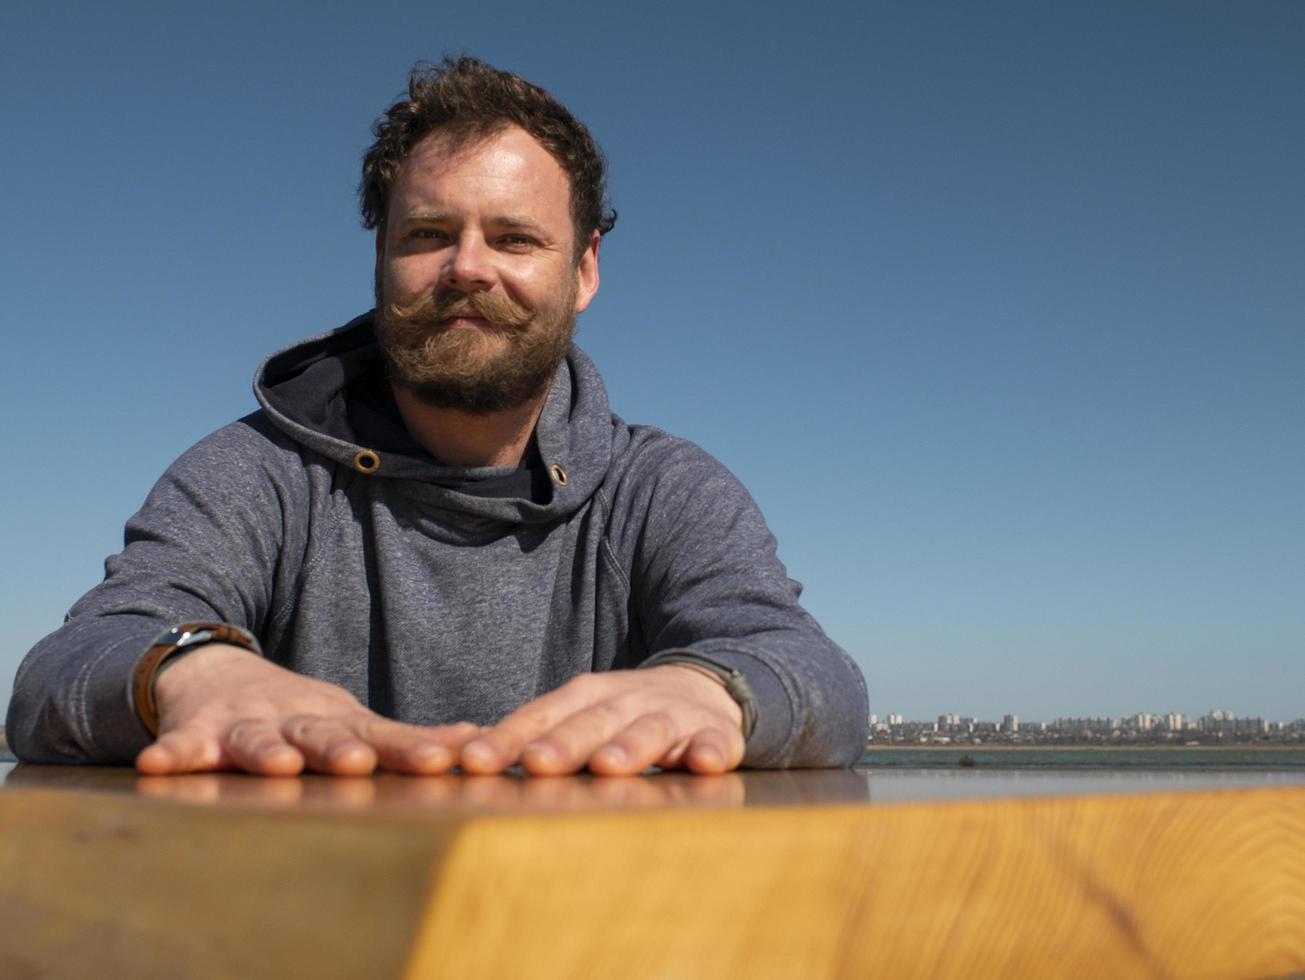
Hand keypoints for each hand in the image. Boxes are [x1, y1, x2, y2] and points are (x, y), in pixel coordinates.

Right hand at [134, 644, 479, 776]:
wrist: (214, 672)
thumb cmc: (298, 712)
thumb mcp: (354, 721)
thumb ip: (407, 740)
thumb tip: (479, 742)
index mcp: (339, 723)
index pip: (383, 738)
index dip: (412, 749)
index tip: (444, 761)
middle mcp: (296, 720)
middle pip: (322, 734)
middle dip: (339, 748)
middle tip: (359, 761)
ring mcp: (246, 724)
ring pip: (257, 740)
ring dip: (266, 751)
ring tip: (277, 764)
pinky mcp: (197, 732)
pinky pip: (182, 746)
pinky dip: (173, 753)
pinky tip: (159, 765)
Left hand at [459, 665, 745, 776]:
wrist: (706, 690)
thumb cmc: (624, 715)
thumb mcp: (577, 716)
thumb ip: (529, 738)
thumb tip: (459, 760)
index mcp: (585, 697)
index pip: (539, 717)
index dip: (508, 738)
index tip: (475, 760)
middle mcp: (624, 701)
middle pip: (591, 722)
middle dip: (564, 743)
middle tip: (536, 764)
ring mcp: (672, 715)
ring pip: (649, 729)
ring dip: (630, 746)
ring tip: (609, 765)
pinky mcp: (714, 732)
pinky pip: (715, 742)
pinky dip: (709, 750)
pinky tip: (703, 763)